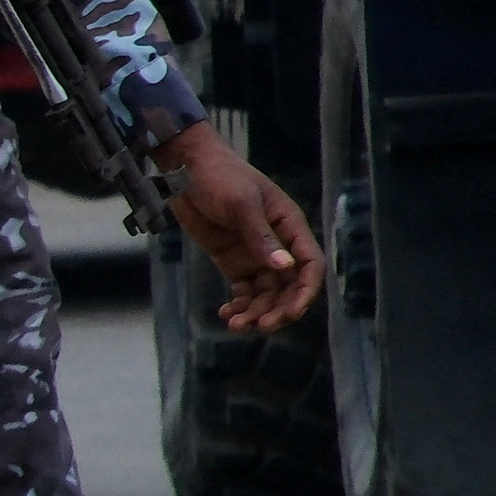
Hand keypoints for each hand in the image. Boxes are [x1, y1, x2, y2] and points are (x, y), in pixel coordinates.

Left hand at [160, 123, 322, 334]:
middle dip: (279, 309)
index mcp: (290, 227)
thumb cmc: (220, 177)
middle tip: (261, 326)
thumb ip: (261, 236)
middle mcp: (278, 245)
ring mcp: (254, 254)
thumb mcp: (241, 204)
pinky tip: (227, 315)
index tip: (292, 312)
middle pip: (288, 286)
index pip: (310, 265)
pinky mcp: (232, 261)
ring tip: (236, 325)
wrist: (185, 169)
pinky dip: (238, 305)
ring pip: (265, 293)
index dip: (305, 291)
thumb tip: (285, 268)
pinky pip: (243, 290)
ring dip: (256, 311)